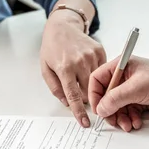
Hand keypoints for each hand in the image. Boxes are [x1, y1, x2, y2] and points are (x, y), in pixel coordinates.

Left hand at [40, 11, 105, 127]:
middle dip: (84, 97)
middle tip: (80, 93)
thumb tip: (67, 102)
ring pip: (97, 83)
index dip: (79, 112)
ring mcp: (91, 56)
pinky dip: (96, 74)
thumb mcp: (45, 68)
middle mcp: (80, 62)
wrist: (62, 26)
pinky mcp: (100, 51)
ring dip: (91, 85)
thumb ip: (55, 88)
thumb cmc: (52, 48)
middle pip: (88, 92)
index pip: (74, 96)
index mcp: (64, 68)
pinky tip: (86, 67)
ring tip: (81, 77)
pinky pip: (102, 71)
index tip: (85, 123)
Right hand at [89, 56, 148, 131]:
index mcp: (120, 66)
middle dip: (109, 110)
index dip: (95, 95)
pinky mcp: (139, 100)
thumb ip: (115, 98)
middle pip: (106, 96)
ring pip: (116, 107)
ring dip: (120, 117)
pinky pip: (127, 112)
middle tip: (113, 120)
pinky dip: (130, 119)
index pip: (98, 79)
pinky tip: (137, 121)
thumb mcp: (136, 88)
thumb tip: (101, 108)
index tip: (98, 108)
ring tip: (127, 124)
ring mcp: (131, 90)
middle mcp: (124, 78)